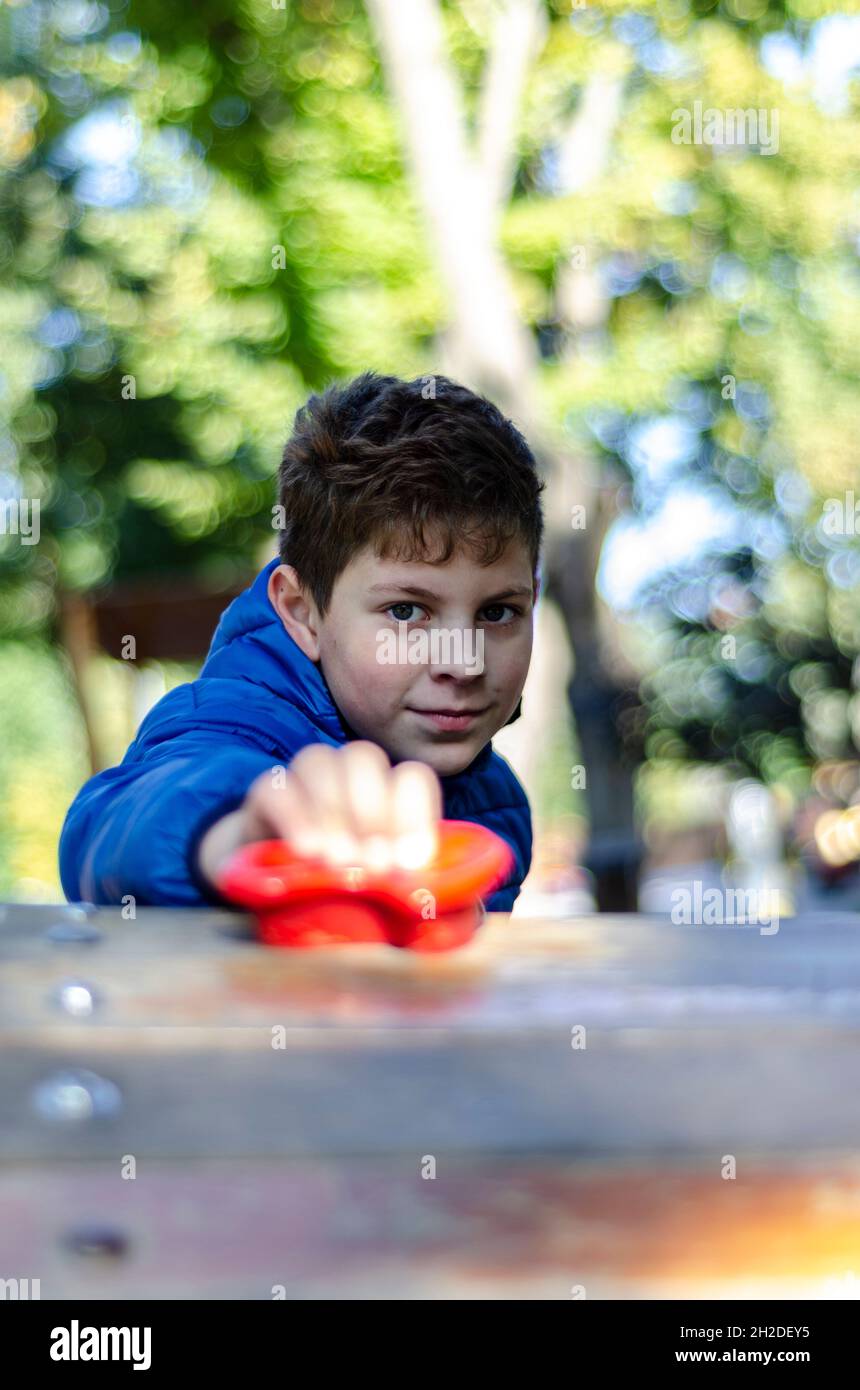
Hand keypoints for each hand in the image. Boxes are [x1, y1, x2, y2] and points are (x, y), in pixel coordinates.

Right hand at [198, 741, 441, 885]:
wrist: (276, 894)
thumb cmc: (346, 895)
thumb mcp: (387, 899)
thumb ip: (420, 895)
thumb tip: (453, 902)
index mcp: (387, 795)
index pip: (412, 777)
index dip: (416, 814)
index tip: (411, 863)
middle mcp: (347, 777)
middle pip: (364, 757)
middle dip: (372, 810)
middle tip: (373, 866)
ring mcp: (303, 780)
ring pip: (319, 760)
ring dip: (333, 810)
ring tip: (337, 862)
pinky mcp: (264, 796)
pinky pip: (276, 786)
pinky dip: (293, 815)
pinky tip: (305, 851)